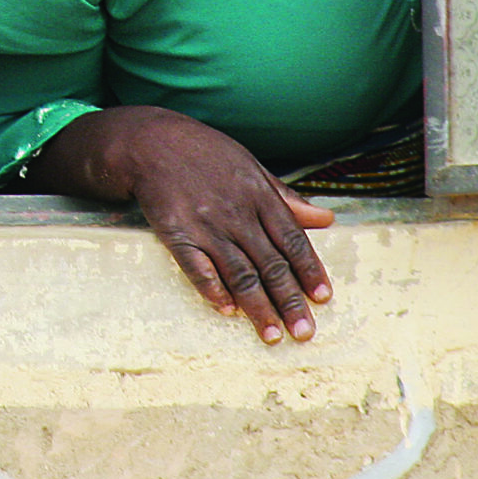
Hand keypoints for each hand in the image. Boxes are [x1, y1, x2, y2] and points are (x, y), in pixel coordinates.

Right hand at [42, 107, 334, 344]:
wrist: (150, 142)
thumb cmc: (206, 154)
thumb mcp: (251, 167)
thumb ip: (286, 198)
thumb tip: (327, 218)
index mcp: (259, 196)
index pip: (292, 240)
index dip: (309, 270)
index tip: (322, 298)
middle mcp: (236, 214)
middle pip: (270, 264)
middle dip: (289, 301)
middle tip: (304, 333)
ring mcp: (206, 226)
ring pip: (239, 273)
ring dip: (257, 307)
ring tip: (272, 336)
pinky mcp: (176, 234)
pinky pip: (197, 268)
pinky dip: (213, 290)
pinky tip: (226, 311)